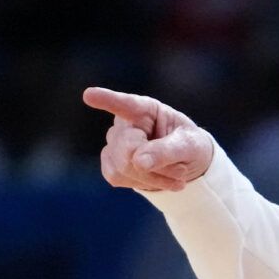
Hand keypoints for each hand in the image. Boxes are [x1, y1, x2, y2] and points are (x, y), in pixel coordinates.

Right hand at [83, 86, 214, 191]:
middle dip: (156, 167)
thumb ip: (166, 151)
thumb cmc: (189, 146)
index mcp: (145, 109)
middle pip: (127, 150)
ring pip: (122, 167)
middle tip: (181, 172)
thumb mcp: (189, 146)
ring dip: (152, 178)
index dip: (107, 99)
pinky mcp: (110, 163)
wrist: (187, 163)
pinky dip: (142, 184)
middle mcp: (124, 122)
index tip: (89, 95)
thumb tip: (138, 161)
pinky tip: (157, 179)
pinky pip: (117, 177)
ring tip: (175, 176)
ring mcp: (114, 142)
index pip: (124, 104)